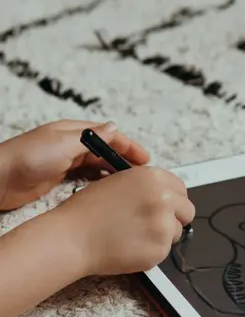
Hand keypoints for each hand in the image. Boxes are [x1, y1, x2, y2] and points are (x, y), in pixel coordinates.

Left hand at [0, 119, 149, 210]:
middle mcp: (71, 144)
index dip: (128, 146)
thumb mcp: (64, 143)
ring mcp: (65, 161)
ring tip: (130, 182)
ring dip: (114, 171)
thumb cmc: (27, 158)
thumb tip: (114, 127)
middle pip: (105, 150)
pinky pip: (88, 177)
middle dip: (125, 159)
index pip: (109, 135)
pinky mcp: (60, 177)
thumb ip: (92, 137)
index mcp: (73, 132)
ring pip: (98, 164)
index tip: (145, 159)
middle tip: (142, 174)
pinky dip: (101, 181)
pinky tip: (109, 189)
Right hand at [53, 166, 195, 275]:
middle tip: (154, 223)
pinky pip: (165, 250)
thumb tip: (165, 194)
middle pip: (187, 210)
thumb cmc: (88, 210)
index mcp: (153, 178)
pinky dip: (152, 250)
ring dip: (163, 234)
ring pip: (177, 231)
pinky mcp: (161, 248)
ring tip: (136, 235)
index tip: (167, 206)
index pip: (180, 188)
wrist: (73, 237)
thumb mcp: (118, 182)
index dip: (173, 199)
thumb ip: (146, 186)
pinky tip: (132, 246)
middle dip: (175, 217)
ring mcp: (165, 225)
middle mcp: (164, 199)